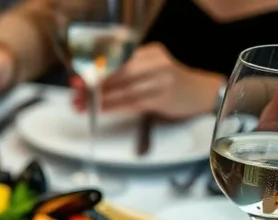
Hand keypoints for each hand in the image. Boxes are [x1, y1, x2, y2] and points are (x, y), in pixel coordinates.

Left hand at [73, 43, 223, 119]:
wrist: (202, 93)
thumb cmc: (170, 84)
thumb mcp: (150, 71)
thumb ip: (125, 75)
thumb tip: (90, 83)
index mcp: (150, 52)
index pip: (117, 59)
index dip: (94, 70)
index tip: (76, 80)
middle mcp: (156, 62)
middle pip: (118, 72)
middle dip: (93, 86)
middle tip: (75, 96)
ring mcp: (162, 79)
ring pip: (124, 89)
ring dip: (100, 99)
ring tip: (82, 107)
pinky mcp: (163, 97)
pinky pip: (133, 102)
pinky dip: (114, 106)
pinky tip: (100, 110)